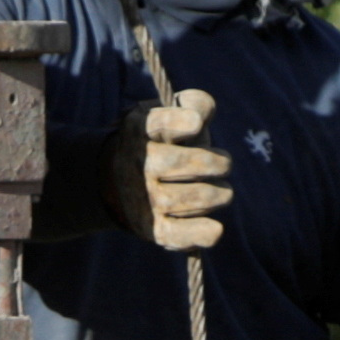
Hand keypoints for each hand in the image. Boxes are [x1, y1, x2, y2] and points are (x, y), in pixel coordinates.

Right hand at [102, 87, 230, 250]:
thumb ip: (195, 104)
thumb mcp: (171, 114)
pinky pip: (181, 234)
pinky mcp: (154, 229)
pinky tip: (215, 228)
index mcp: (140, 129)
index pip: (160, 123)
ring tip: (219, 191)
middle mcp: (138, 163)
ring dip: (220, 194)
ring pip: (199, 197)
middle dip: (219, 162)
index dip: (183, 122)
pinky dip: (202, 232)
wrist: (118, 182)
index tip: (196, 123)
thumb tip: (202, 116)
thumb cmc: (161, 142)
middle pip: (194, 163)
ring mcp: (145, 199)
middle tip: (221, 164)